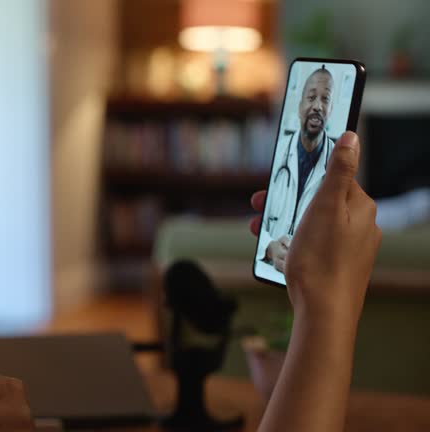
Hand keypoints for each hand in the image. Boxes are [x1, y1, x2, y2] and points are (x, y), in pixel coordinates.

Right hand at [251, 132, 380, 323]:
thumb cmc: (323, 261)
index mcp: (360, 208)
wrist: (323, 313)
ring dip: (283, 224)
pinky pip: (311, 247)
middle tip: (259, 205)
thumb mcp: (326, 207)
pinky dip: (291, 244)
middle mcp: (359, 228)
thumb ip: (339, 171)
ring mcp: (348, 250)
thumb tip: (352, 138)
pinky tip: (276, 252)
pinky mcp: (335, 268)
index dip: (304, 177)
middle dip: (287, 202)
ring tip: (259, 230)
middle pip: (318, 203)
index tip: (280, 180)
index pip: (333, 179)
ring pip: (311, 226)